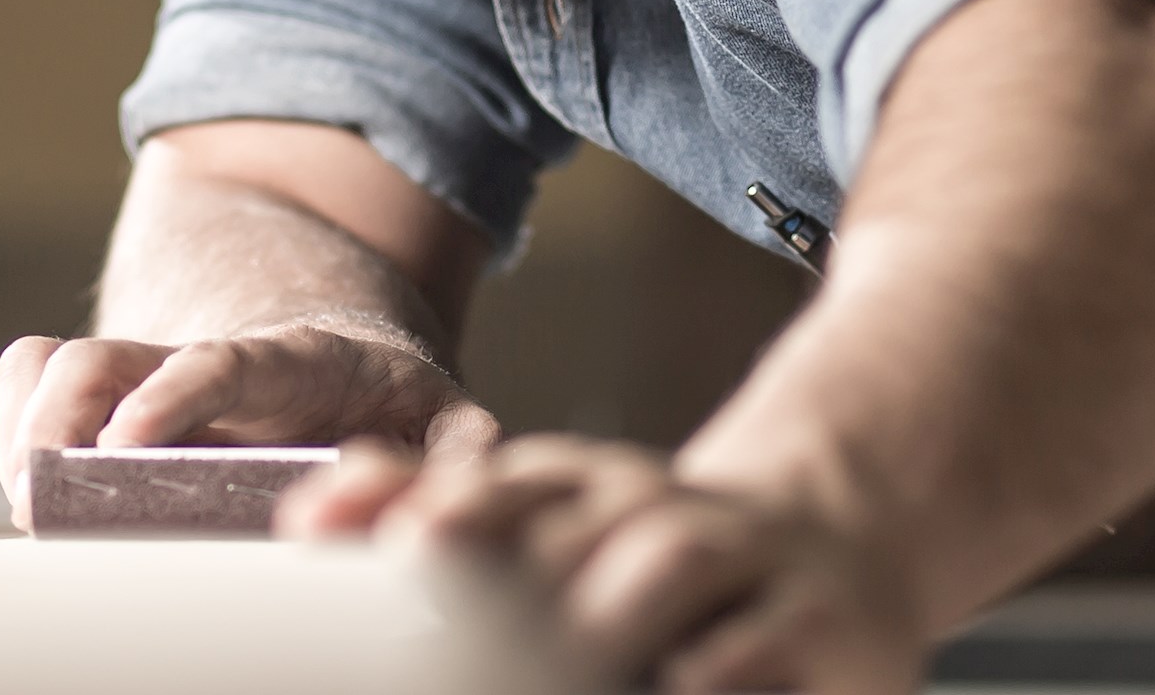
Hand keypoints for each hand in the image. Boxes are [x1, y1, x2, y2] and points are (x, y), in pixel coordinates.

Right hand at [0, 323, 496, 531]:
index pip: (225, 361)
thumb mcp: (441, 420)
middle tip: (42, 501)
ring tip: (29, 510)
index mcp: (291, 363)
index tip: (128, 443)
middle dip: (61, 420)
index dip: (177, 393)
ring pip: (59, 370)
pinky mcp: (111, 397)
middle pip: (105, 361)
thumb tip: (451, 488)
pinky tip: (27, 489)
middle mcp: (203, 360)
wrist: (345, 360)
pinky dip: (15, 422)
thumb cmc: (391, 406)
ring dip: (26, 434)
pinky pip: (37, 378)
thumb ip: (455, 450)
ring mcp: (148, 375)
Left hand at [278, 434, 925, 694]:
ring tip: (558, 649)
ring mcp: (739, 554)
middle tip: (425, 604)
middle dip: (497, 559)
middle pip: (566, 521)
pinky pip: (760, 641)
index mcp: (582, 486)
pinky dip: (716, 666)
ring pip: (666, 561)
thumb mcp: (561, 521)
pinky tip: (678, 683)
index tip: (345, 531)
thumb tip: (311, 514)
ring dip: (603, 606)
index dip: (419, 501)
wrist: (843, 551)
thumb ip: (446, 512)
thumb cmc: (669, 560)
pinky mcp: (816, 617)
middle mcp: (653, 508)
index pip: (491, 479)